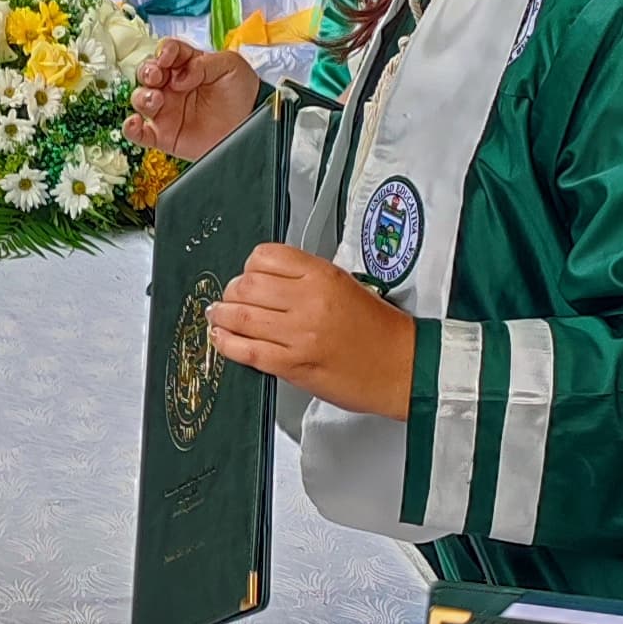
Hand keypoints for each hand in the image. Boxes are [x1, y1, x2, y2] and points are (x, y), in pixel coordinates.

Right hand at [128, 41, 258, 164]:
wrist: (253, 123)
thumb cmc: (242, 91)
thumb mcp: (230, 66)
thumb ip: (205, 63)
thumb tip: (182, 75)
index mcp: (186, 65)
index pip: (167, 52)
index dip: (164, 51)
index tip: (167, 57)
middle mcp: (172, 86)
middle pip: (147, 73)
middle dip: (147, 71)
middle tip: (158, 75)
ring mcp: (167, 110)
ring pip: (140, 99)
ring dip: (142, 96)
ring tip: (158, 99)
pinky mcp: (164, 135)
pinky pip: (138, 133)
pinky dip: (130, 128)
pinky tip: (135, 122)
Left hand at [206, 243, 415, 415]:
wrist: (404, 367)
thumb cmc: (380, 330)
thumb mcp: (347, 285)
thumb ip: (307, 279)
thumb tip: (267, 281)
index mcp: (323, 275)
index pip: (266, 256)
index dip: (249, 266)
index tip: (247, 276)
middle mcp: (309, 301)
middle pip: (247, 285)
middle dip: (231, 292)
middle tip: (228, 299)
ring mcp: (300, 334)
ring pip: (242, 317)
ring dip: (222, 316)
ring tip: (218, 316)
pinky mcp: (294, 365)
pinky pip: (248, 351)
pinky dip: (228, 344)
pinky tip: (222, 340)